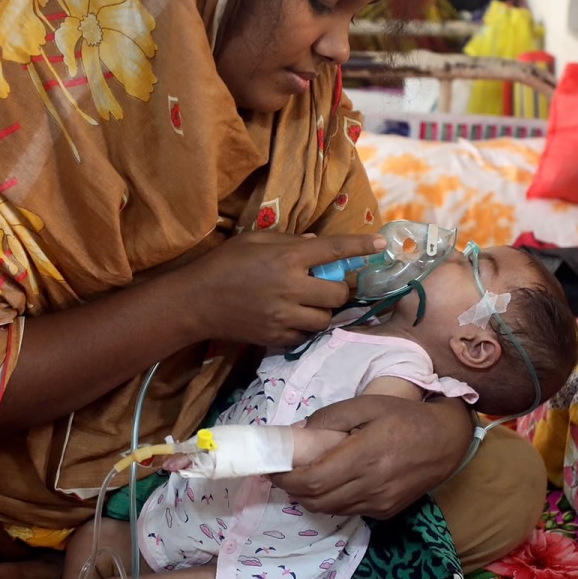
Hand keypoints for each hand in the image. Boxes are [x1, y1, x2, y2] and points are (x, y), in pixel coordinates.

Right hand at [180, 231, 385, 346]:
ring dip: (323, 311)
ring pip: (326, 319)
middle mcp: (290, 288)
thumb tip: (318, 242)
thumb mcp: (255, 241)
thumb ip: (289, 241)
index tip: (380, 246)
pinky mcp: (277, 337)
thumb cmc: (225, 264)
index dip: (361, 247)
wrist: (196, 302)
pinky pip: (307, 335)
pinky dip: (306, 326)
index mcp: (287, 258)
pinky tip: (292, 316)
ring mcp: (284, 316)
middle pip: (338, 294)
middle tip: (326, 284)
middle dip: (338, 290)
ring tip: (307, 303)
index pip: (334, 250)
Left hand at [271, 396, 471, 518]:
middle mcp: (371, 486)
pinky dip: (332, 501)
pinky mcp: (386, 512)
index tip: (273, 468)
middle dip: (293, 489)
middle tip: (282, 473)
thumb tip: (299, 434)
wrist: (447, 440)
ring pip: (330, 509)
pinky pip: (349, 511)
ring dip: (310, 498)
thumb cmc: (405, 416)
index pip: (313, 480)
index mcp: (364, 457)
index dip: (287, 478)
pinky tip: (332, 484)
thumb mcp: (366, 405)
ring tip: (302, 479)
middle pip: (317, 499)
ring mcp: (380, 503)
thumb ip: (330, 419)